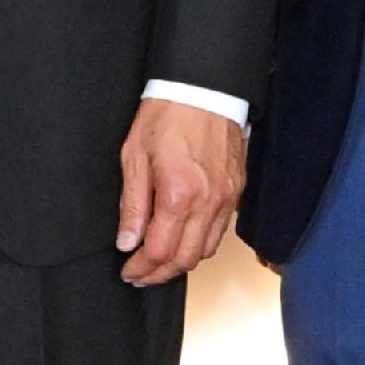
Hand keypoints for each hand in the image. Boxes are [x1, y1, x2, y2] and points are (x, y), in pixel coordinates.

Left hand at [116, 100, 246, 287]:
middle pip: (186, 259)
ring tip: (158, 261)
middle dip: (159, 274)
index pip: (160, 251)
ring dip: (181, 262)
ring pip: (205, 250)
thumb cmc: (167, 116)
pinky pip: (219, 232)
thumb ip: (132, 205)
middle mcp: (208, 202)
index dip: (141, 268)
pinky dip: (200, 243)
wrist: (204, 89)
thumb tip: (127, 242)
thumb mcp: (135, 157)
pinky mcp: (236, 192)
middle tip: (140, 275)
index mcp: (178, 193)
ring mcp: (226, 199)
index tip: (128, 272)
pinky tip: (182, 239)